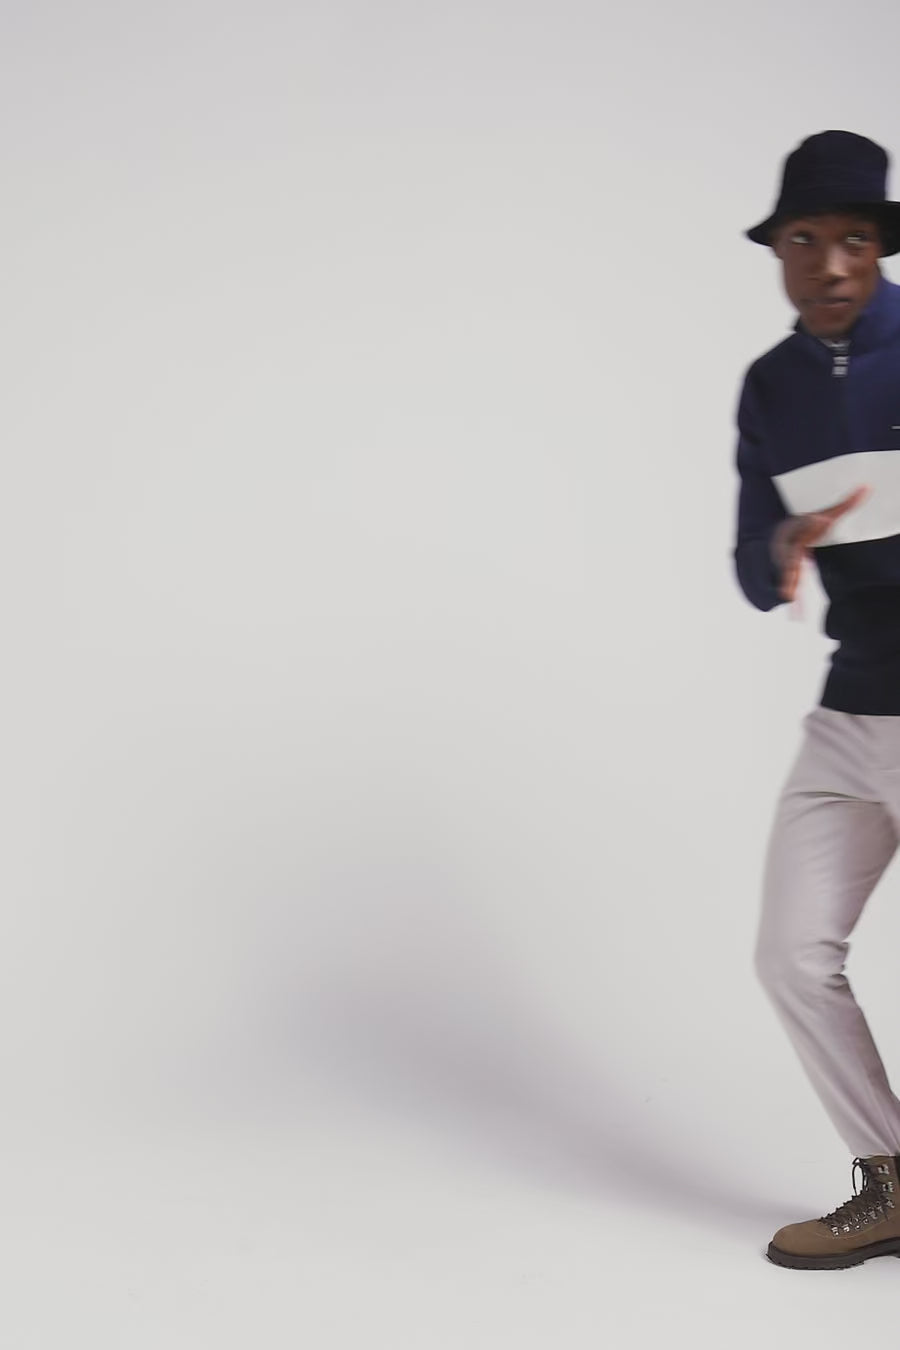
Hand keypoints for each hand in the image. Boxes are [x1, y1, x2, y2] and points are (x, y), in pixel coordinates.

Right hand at [771, 486, 868, 602]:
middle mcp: (789, 540)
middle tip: (796, 561)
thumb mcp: (828, 513)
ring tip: (788, 592)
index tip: (822, 519)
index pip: (804, 521)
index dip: (812, 521)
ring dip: (789, 579)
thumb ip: (846, 503)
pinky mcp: (789, 567)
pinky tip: (792, 604)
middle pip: (792, 548)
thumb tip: (868, 487)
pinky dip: (790, 588)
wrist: (784, 533)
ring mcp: (787, 555)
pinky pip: (790, 578)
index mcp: (798, 524)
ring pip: (788, 566)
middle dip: (794, 554)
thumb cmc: (810, 523)